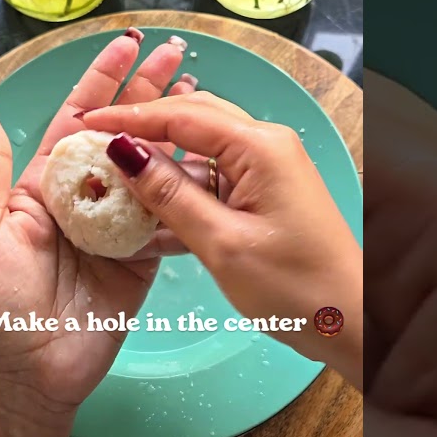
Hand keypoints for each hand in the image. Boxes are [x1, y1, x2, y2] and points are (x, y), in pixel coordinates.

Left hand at [0, 30, 197, 436]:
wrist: (30, 376)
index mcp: (44, 185)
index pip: (78, 117)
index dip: (103, 79)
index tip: (128, 45)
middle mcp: (84, 198)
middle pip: (123, 132)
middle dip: (150, 91)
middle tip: (179, 53)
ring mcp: (117, 227)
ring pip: (152, 167)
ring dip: (178, 132)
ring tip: (205, 96)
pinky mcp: (143, 258)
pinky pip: (170, 217)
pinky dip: (190, 190)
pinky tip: (213, 160)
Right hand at [78, 91, 364, 388]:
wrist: (351, 322)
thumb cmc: (295, 286)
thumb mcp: (221, 242)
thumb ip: (169, 194)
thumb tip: (123, 151)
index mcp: (259, 146)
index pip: (181, 115)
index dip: (129, 116)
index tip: (85, 122)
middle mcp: (264, 145)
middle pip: (190, 121)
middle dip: (141, 128)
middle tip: (91, 140)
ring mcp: (266, 169)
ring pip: (199, 150)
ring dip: (158, 163)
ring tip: (110, 173)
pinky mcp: (263, 194)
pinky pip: (212, 178)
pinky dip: (180, 190)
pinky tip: (147, 209)